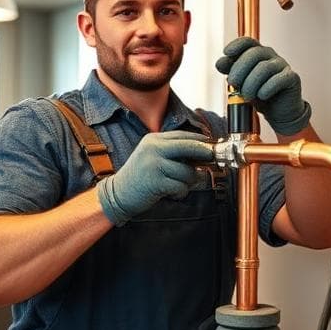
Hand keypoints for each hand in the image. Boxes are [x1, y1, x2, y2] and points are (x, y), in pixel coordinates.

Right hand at [97, 131, 212, 225]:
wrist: (118, 193)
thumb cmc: (141, 176)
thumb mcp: (152, 156)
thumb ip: (172, 151)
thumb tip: (202, 151)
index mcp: (154, 140)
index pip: (183, 136)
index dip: (201, 141)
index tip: (212, 146)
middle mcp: (153, 148)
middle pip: (189, 147)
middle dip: (204, 153)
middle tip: (212, 158)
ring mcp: (154, 164)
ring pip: (187, 171)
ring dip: (188, 182)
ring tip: (179, 185)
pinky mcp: (156, 182)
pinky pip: (181, 187)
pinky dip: (181, 193)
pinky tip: (173, 193)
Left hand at [215, 37, 310, 134]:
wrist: (278, 111)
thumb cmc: (259, 94)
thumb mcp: (241, 82)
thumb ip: (231, 71)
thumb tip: (220, 62)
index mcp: (258, 53)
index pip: (248, 41)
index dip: (237, 45)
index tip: (226, 53)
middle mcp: (271, 56)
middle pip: (254, 54)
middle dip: (240, 69)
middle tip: (232, 83)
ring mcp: (283, 65)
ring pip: (264, 68)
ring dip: (251, 83)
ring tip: (247, 96)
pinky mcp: (292, 77)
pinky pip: (278, 79)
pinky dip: (267, 88)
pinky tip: (262, 95)